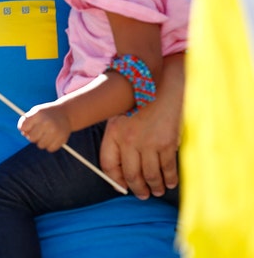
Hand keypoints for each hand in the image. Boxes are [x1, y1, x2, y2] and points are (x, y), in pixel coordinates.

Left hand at [18, 103, 71, 151]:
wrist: (66, 112)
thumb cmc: (46, 114)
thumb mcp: (35, 112)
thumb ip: (25, 122)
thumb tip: (24, 134)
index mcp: (39, 114)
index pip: (23, 128)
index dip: (25, 129)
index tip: (30, 126)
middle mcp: (47, 122)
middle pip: (31, 138)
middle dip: (33, 136)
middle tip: (38, 131)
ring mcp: (56, 131)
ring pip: (40, 145)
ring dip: (41, 142)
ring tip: (46, 134)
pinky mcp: (62, 138)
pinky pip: (50, 149)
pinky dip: (50, 145)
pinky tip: (53, 138)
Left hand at [100, 53, 182, 199]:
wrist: (164, 84)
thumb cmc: (140, 100)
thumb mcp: (119, 116)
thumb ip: (116, 138)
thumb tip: (119, 167)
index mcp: (114, 133)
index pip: (108, 164)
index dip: (114, 179)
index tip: (121, 186)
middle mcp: (129, 140)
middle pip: (131, 174)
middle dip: (137, 188)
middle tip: (141, 195)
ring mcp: (149, 143)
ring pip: (150, 174)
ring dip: (153, 187)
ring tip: (155, 191)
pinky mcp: (167, 143)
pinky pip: (167, 167)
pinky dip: (169, 178)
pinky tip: (169, 183)